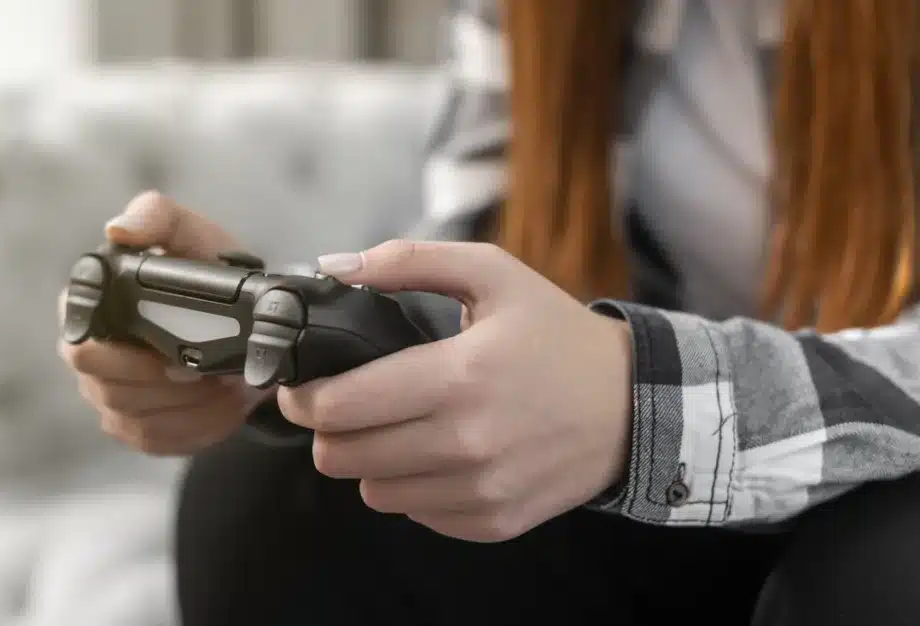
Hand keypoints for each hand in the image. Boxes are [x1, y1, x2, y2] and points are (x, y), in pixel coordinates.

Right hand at [58, 191, 270, 455]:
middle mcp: (90, 356)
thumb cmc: (209, 271)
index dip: (126, 359)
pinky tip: (225, 404)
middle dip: (167, 386)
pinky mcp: (138, 429)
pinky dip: (198, 427)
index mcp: (90, 307)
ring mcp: (109, 397)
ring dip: (190, 407)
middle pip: (109, 390)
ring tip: (226, 384)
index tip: (177, 356)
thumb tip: (119, 229)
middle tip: (212, 371)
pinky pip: (157, 442)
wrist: (250, 319)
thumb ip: (158, 218)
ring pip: (136, 420)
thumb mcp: (192, 235)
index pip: (81, 346)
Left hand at [278, 240, 632, 542]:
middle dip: (330, 429)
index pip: (340, 406)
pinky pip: (416, 514)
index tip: (301, 385)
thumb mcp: (493, 274)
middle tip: (348, 405)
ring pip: (372, 492)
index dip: (303, 396)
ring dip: (371, 461)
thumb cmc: (555, 335)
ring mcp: (480, 490)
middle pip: (342, 457)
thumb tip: (334, 266)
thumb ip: (409, 261)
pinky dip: (414, 487)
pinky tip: (439, 454)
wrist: (632, 405)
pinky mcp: (493, 522)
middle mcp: (466, 443)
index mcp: (459, 376)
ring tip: (399, 427)